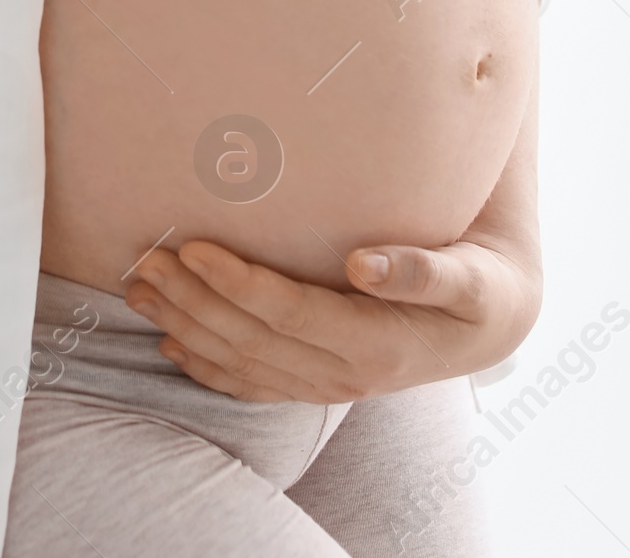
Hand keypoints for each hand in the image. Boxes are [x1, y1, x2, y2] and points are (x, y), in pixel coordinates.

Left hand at [122, 232, 542, 402]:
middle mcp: (343, 374)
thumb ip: (422, 271)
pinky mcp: (316, 382)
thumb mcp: (471, 278)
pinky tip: (169, 344)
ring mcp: (326, 384)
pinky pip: (251, 383)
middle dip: (192, 300)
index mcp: (375, 345)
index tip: (194, 245)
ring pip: (240, 362)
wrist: (492, 326)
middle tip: (145, 258)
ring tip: (137, 288)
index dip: (238, 282)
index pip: (289, 313)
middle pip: (251, 339)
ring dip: (183, 327)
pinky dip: (206, 366)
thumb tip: (364, 264)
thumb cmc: (481, 286)